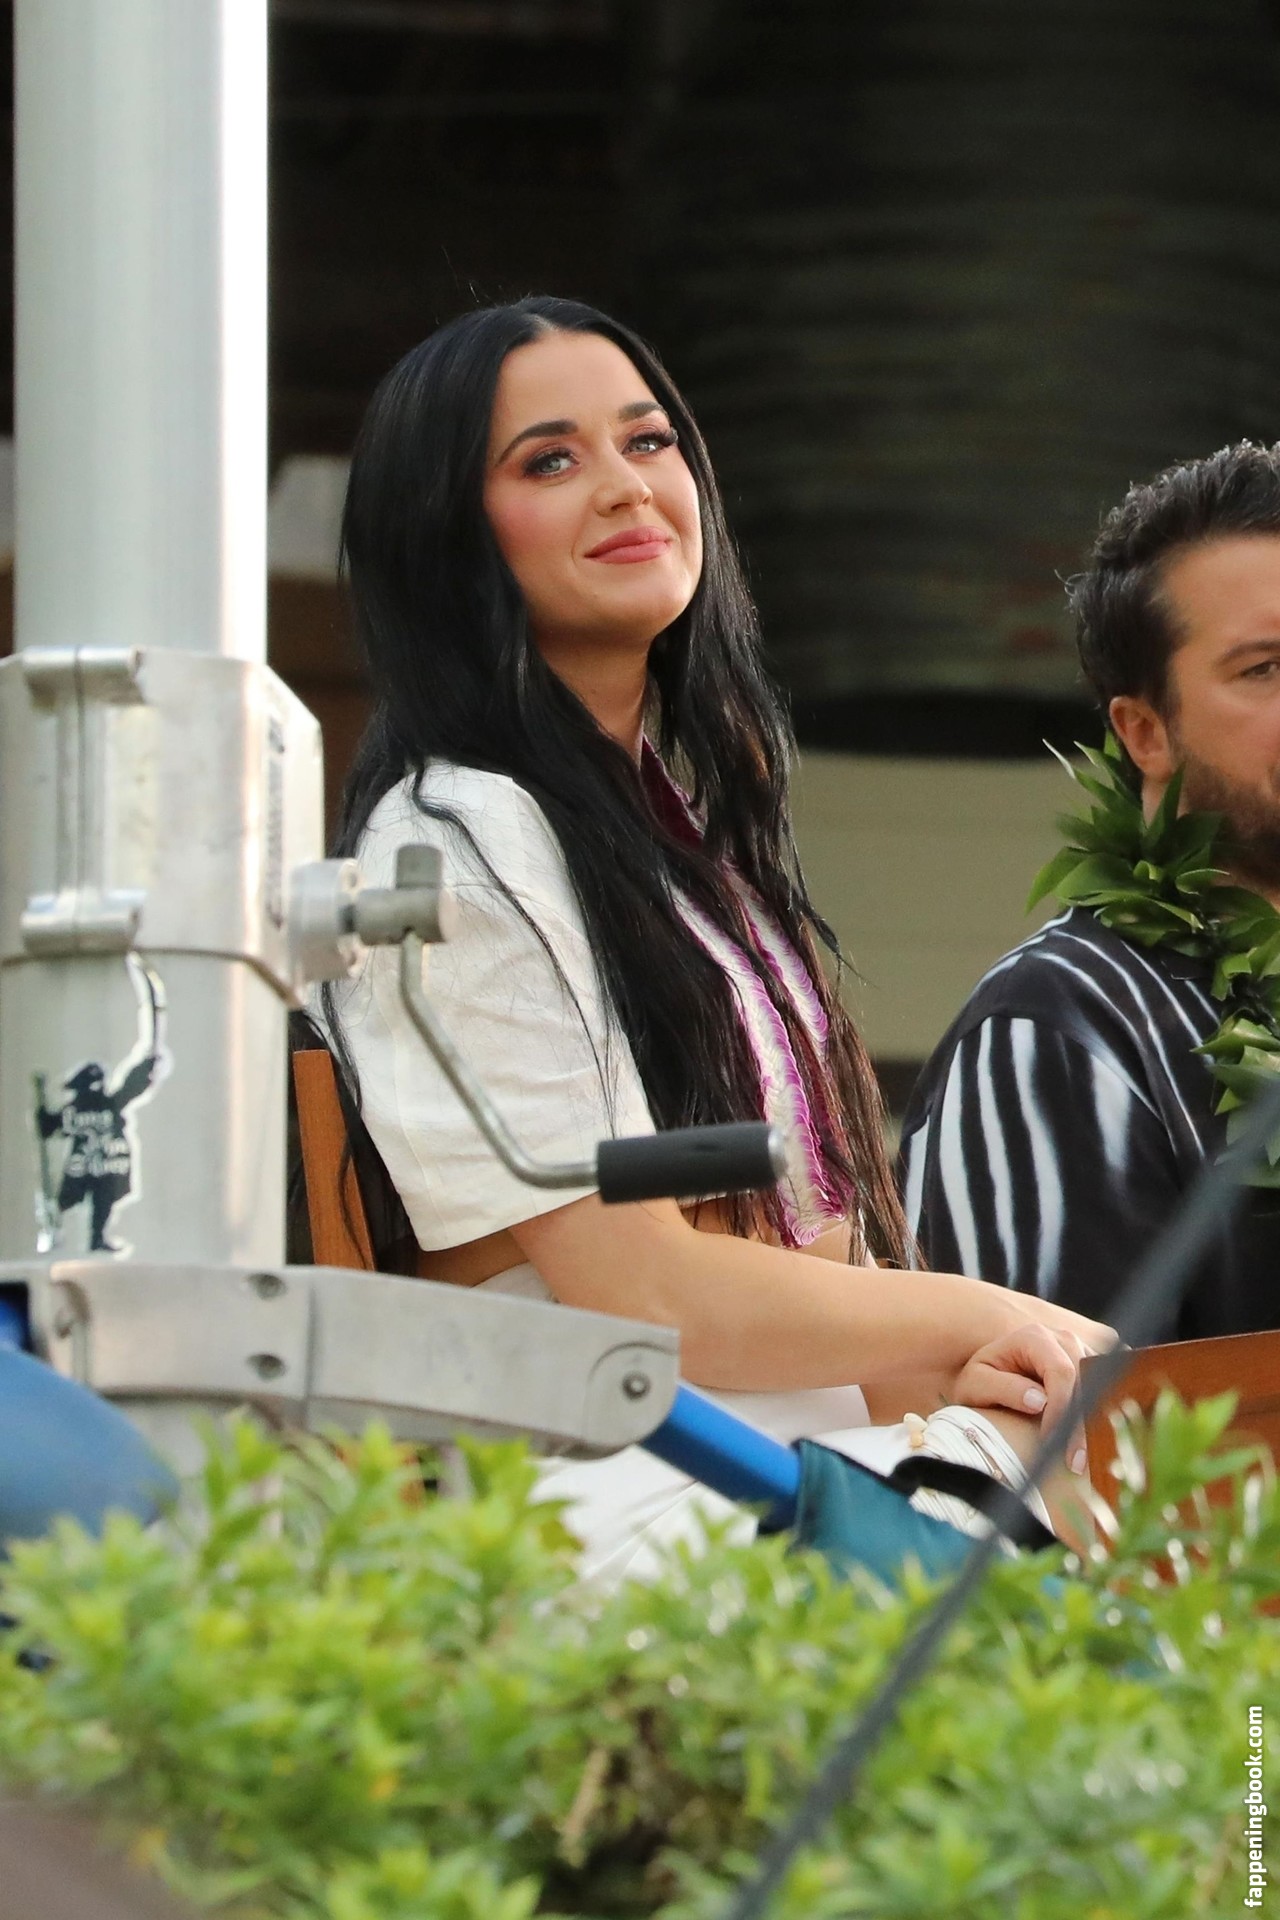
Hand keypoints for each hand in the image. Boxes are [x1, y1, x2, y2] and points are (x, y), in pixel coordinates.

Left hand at [952, 1321, 1092, 1471]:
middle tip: (1074, 1464)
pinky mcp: (1089, 1366)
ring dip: (1094, 1424)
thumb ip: (1003, 1388)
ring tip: (1082, 1462)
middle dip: (1080, 1424)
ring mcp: (1080, 1350)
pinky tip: (1091, 1448)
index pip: (1061, 1372)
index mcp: (1034, 1337)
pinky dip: (1100, 1418)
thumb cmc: (978, 1379)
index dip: (1061, 1408)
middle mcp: (1062, 1338)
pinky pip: (1105, 1391)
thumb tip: (1039, 1401)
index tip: (1052, 1443)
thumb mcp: (975, 1384)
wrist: (986, 1375)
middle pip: (1086, 1381)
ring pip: (1101, 1387)